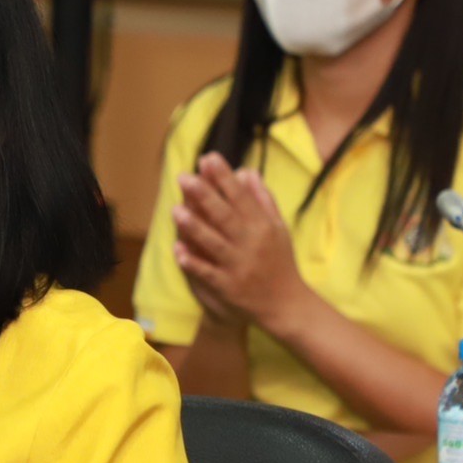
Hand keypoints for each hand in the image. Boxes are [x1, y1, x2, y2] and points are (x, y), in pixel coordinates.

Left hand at [171, 154, 309, 332]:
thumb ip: (262, 199)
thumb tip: (246, 170)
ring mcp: (239, 266)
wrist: (287, 304)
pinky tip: (177, 251)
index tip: (208, 158)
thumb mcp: (279, 227)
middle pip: (225, 216)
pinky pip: (208, 274)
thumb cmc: (280, 261)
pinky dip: (193, 263)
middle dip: (205, 195)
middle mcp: (251, 244)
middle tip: (184, 176)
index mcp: (263, 226)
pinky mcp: (229, 288)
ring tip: (176, 209)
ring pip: (214, 243)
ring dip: (194, 227)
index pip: (241, 197)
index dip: (224, 177)